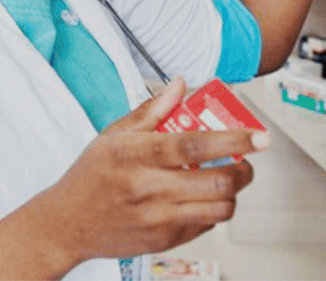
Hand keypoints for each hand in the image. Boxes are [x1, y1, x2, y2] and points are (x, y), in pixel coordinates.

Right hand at [37, 78, 268, 265]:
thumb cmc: (89, 176)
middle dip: (244, 169)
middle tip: (245, 159)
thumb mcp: (112, 135)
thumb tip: (181, 85)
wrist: (67, 223)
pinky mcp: (164, 240)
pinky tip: (203, 196)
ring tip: (227, 178)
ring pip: (219, 209)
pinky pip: (206, 226)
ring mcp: (159, 219)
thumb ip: (151, 110)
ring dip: (233, 192)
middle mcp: (151, 189)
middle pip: (217, 182)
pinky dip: (214, 209)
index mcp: (138, 156)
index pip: (195, 146)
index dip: (232, 140)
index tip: (259, 136)